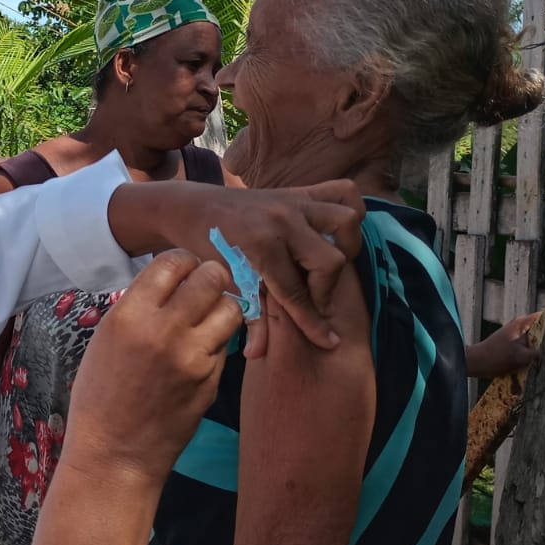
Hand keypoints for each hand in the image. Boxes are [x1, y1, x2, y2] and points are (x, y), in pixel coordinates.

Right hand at [65, 251, 243, 484]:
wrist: (114, 454)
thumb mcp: (107, 339)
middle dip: (210, 279)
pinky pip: (226, 345)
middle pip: (211, 277)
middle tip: (202, 291)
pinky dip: (218, 343)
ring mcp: (192, 357)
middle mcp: (164, 331)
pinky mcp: (211, 381)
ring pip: (230, 308)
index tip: (181, 274)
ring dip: (221, 309)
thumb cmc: (101, 396)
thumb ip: (140, 308)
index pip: (172, 263)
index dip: (182, 264)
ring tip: (206, 321)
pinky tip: (200, 353)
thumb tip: (172, 283)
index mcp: (129, 315)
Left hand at [109, 180, 365, 356]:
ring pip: (346, 220)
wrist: (193, 209)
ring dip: (347, 245)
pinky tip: (338, 232)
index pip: (297, 293)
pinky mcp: (300, 190)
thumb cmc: (208, 249)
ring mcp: (293, 200)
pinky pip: (342, 190)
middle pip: (331, 260)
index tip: (328, 340)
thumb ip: (249, 318)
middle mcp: (282, 220)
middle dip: (326, 287)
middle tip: (312, 296)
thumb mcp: (226, 284)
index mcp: (260, 246)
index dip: (313, 323)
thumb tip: (259, 355)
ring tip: (328, 262)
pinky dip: (352, 208)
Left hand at [466, 313, 542, 378]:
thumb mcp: (522, 357)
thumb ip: (539, 353)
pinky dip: (535, 352)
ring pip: (536, 338)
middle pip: (542, 328)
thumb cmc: (497, 358)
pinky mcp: (514, 344)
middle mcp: (520, 326)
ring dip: (544, 346)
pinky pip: (529, 346)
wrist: (476, 363)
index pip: (544, 315)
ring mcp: (516, 334)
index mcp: (522, 323)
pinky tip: (544, 361)